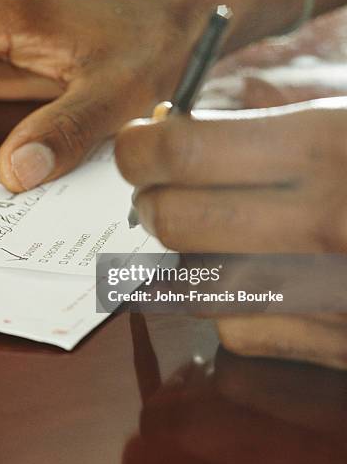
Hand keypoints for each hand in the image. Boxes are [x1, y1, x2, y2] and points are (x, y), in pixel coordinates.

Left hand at [115, 97, 346, 368]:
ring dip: (186, 253)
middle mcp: (325, 223)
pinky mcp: (339, 344)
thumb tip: (167, 129)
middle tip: (159, 189)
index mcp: (328, 144)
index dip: (139, 147)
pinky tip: (255, 276)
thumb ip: (260, 125)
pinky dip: (228, 304)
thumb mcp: (342, 118)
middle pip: (173, 220)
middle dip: (151, 202)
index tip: (137, 144)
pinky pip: (238, 329)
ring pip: (195, 281)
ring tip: (211, 227)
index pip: (180, 151)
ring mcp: (331, 292)